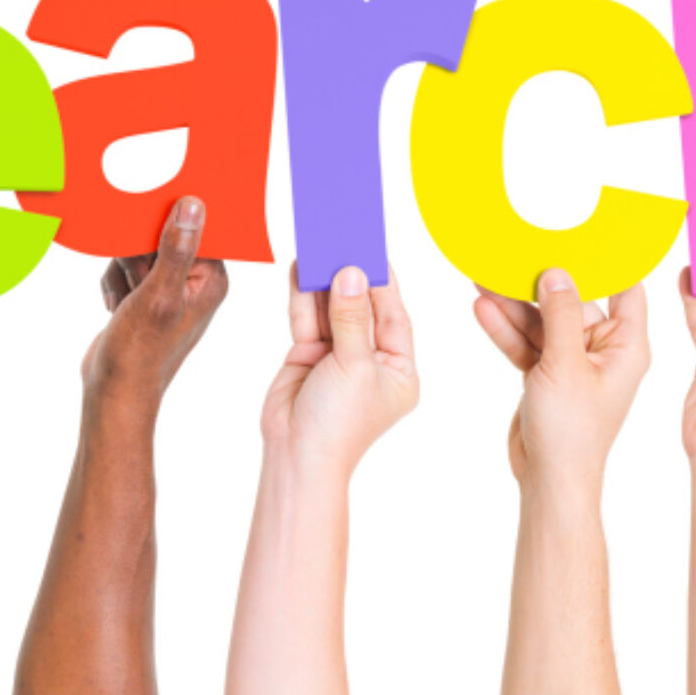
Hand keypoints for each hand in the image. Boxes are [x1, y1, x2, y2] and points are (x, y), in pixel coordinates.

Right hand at [83, 196, 228, 404]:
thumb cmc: (140, 352)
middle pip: (160, 234)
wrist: (113, 390)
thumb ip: (176, 249)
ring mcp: (170, 287)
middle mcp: (195, 280)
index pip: (195, 227)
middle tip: (136, 283)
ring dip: (121, 271)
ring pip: (137, 248)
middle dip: (136, 256)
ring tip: (125, 302)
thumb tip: (193, 204)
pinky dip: (114, 282)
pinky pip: (124, 266)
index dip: (165, 228)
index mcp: (211, 278)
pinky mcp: (146, 294)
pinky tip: (116, 307)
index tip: (145, 242)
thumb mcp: (159, 296)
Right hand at [263, 263, 417, 475]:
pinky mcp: (308, 356)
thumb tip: (352, 273)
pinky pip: (308, 319)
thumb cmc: (339, 424)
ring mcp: (338, 357)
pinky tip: (302, 268)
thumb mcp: (354, 366)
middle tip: (345, 237)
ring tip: (320, 242)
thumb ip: (351, 317)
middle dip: (351, 276)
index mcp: (399, 369)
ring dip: (325, 280)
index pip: (395, 316)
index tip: (373, 249)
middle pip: (362, 307)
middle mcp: (370, 360)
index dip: (383, 282)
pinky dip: (304, 295)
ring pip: (332, 309)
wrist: (296, 457)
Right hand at [475, 268, 648, 487]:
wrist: (548, 479)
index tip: (582, 232)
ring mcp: (572, 362)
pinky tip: (482, 309)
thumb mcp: (566, 365)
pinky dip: (505, 329)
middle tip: (511, 255)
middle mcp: (602, 350)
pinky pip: (526, 342)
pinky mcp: (546, 374)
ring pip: (542, 321)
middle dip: (540, 281)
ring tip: (483, 278)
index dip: (608, 260)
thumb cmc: (573, 431)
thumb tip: (557, 272)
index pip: (625, 289)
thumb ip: (562, 315)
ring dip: (513, 304)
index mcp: (626, 346)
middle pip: (572, 301)